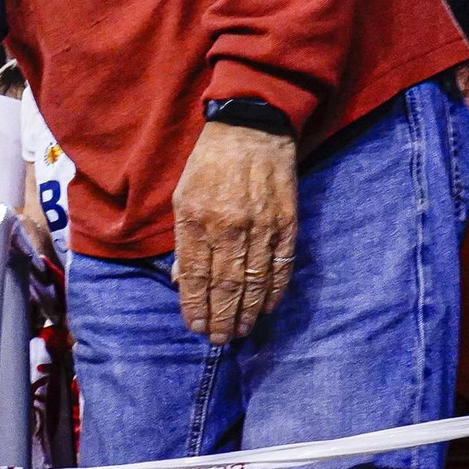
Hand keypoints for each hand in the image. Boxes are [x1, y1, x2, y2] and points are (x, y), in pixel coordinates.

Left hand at [172, 120, 296, 345]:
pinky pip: (281, 267)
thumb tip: (182, 280)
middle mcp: (229, 227)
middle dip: (220, 318)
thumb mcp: (182, 197)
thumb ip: (183, 241)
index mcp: (197, 219)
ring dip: (245, 312)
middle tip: (217, 339)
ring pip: (253, 281)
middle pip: (225, 285)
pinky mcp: (286, 223)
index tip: (195, 327)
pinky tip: (265, 309)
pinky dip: (273, 292)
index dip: (195, 306)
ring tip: (238, 332)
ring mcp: (261, 226)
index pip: (196, 275)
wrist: (252, 129)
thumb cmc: (209, 164)